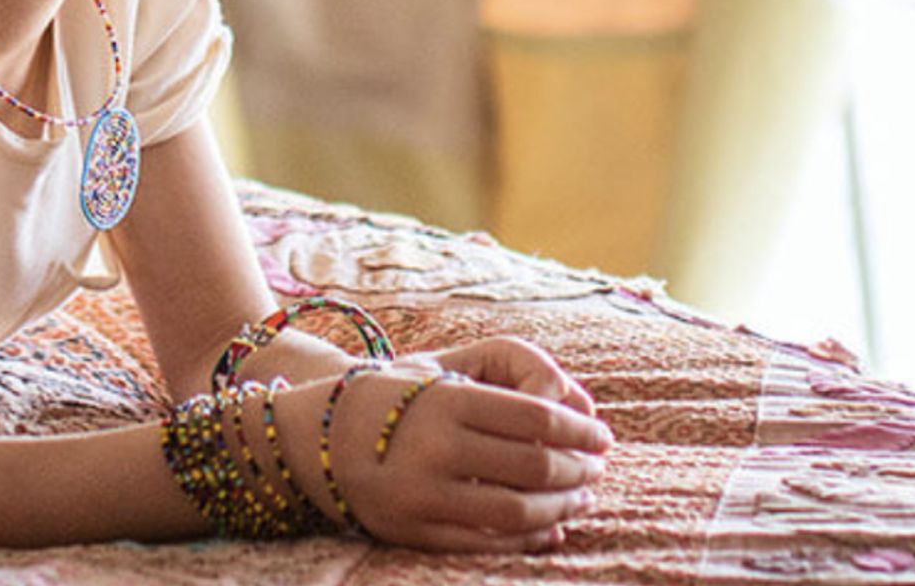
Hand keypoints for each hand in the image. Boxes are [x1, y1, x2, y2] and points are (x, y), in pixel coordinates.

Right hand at [283, 351, 612, 552]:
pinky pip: (491, 542)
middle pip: (536, 466)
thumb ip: (502, 385)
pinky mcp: (416, 531)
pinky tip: (549, 526)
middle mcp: (434, 448)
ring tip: (578, 496)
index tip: (602, 435)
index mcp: (442, 400)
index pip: (538, 419)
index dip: (581, 430)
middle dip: (580, 469)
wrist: (312, 439)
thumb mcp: (435, 372)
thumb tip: (576, 412)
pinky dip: (531, 538)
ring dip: (563, 506)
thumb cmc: (388, 398)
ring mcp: (424, 495)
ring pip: (520, 511)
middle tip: (596, 467)